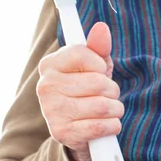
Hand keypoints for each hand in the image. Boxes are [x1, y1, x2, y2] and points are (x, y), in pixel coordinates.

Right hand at [36, 22, 123, 160]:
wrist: (79, 132)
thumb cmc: (88, 93)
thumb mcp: (95, 68)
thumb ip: (98, 48)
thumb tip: (101, 28)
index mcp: (50, 65)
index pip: (82, 54)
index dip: (100, 65)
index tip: (99, 72)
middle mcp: (45, 87)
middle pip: (98, 82)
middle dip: (112, 91)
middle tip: (106, 96)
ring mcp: (51, 111)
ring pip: (103, 106)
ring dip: (115, 110)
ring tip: (108, 111)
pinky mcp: (62, 133)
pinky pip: (101, 126)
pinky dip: (112, 126)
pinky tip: (106, 125)